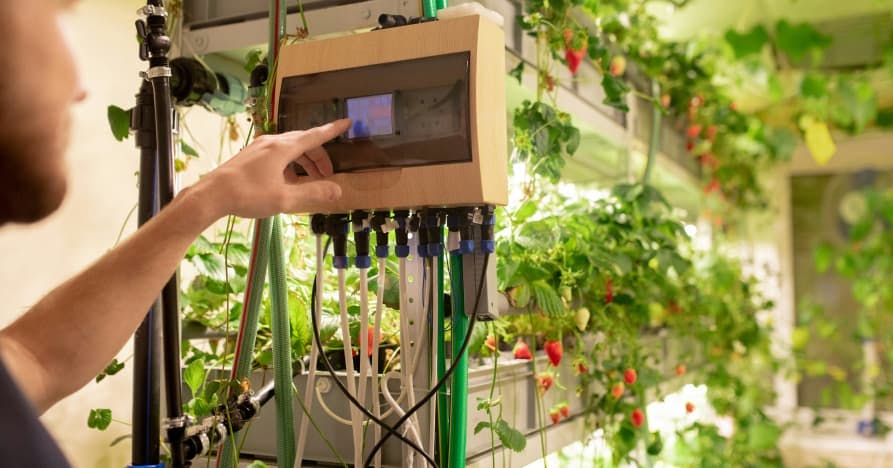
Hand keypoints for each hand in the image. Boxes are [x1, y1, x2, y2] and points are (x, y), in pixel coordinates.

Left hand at [199, 119, 349, 218]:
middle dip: (319, 156)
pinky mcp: (251, 156)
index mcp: (283, 148)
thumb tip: (337, 191)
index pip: (315, 135)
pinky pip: (278, 154)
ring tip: (310, 181)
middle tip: (328, 174)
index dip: (332, 130)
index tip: (347, 123)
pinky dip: (290, 164)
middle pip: (303, 143)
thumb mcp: (285, 199)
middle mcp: (272, 143)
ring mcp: (259, 148)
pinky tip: (289, 182)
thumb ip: (313, 193)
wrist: (212, 195)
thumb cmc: (248, 195)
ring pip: (290, 148)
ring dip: (304, 162)